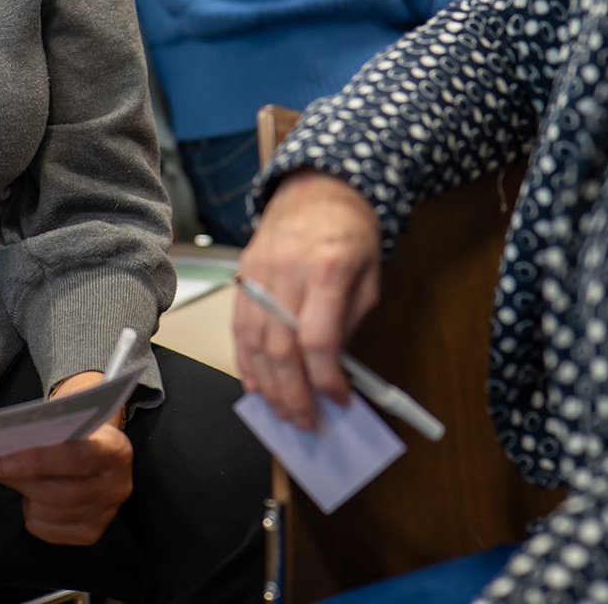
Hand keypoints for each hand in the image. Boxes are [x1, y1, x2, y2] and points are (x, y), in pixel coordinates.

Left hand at [0, 371, 132, 544]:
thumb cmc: (77, 429)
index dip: (39, 462)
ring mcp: (106, 512)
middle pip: (59, 493)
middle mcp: (117, 485)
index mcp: (116, 450)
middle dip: (21, 481)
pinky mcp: (90, 532)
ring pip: (48, 512)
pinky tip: (34, 496)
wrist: (99, 443)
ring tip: (17, 477)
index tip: (4, 462)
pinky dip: (31, 513)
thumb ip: (40, 432)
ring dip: (24, 494)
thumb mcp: (67, 420)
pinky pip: (45, 529)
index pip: (77, 459)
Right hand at [234, 171, 381, 429]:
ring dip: (266, 385)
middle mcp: (286, 272)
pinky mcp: (243, 275)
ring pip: (252, 342)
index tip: (338, 400)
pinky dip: (246, 362)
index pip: (319, 340)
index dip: (326, 379)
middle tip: (305, 422)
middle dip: (293, 394)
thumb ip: (349, 323)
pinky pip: (238, 328)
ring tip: (282, 412)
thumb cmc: (350, 231)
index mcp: (327, 269)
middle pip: (281, 348)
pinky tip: (257, 385)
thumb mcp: (369, 277)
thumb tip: (332, 369)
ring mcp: (258, 273)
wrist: (318, 186)